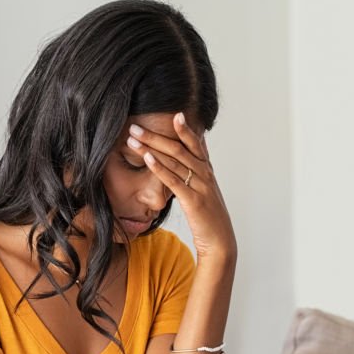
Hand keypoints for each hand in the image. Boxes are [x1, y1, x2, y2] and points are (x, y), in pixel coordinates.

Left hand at [128, 113, 236, 265]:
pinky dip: (160, 168)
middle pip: (179, 148)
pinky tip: (147, 159)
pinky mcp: (192, 200)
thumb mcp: (204, 191)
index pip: (196, 144)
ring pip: (174, 161)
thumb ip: (198, 173)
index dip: (185, 128)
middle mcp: (205, 174)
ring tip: (133, 139)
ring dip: (151, 147)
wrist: (220, 240)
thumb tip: (193, 156)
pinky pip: (173, 181)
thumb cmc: (208, 216)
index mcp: (207, 170)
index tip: (174, 113)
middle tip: (135, 126)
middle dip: (155, 135)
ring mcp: (200, 186)